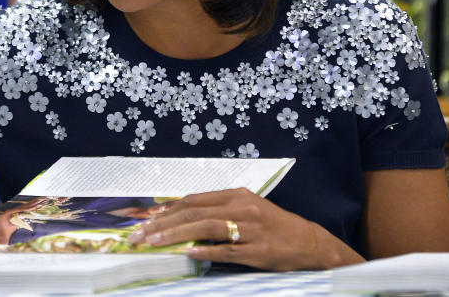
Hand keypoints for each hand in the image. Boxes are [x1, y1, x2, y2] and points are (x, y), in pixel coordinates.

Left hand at [126, 188, 359, 269]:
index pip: (193, 200)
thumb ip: (218, 212)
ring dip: (175, 235)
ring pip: (205, 228)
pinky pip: (226, 250)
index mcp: (236, 195)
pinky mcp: (257, 250)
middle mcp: (241, 207)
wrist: (308, 242)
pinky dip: (205, 251)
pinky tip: (187, 253)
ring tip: (153, 243)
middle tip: (139, 235)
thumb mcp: (246, 210)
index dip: (167, 210)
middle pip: (194, 212)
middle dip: (162, 224)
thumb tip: (182, 220)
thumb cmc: (272, 226)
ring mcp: (250, 228)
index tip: (146, 220)